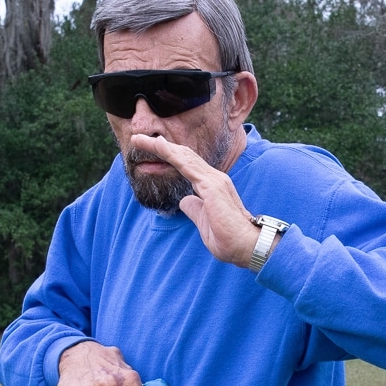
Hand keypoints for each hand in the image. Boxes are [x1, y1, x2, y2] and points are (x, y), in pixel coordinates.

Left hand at [130, 134, 258, 267]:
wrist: (247, 246)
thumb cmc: (229, 239)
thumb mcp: (204, 223)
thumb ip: (195, 209)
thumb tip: (185, 201)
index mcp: (212, 186)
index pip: (187, 166)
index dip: (170, 156)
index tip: (152, 150)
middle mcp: (214, 178)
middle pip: (183, 157)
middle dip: (160, 147)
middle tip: (138, 139)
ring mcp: (213, 180)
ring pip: (183, 157)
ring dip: (160, 147)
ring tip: (141, 139)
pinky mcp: (211, 186)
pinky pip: (187, 166)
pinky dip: (172, 155)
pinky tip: (159, 146)